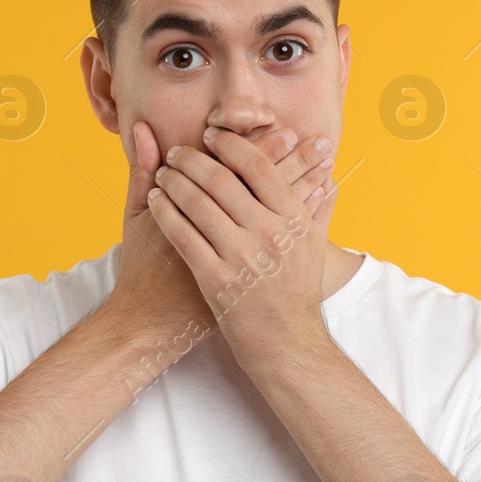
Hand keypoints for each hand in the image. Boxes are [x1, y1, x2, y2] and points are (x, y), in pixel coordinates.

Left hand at [146, 127, 333, 370]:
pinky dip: (165, 212)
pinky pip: (183, 235)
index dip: (231, 145)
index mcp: (294, 219)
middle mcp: (269, 234)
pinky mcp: (217, 281)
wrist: (288, 345)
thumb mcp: (314, 247)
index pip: (258, 166)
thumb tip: (325, 173)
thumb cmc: (298, 294)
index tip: (211, 136)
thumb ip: (316, 206)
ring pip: (197, 204)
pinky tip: (155, 201)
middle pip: (221, 180)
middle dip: (192, 160)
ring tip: (163, 173)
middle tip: (176, 152)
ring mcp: (242, 257)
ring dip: (173, 182)